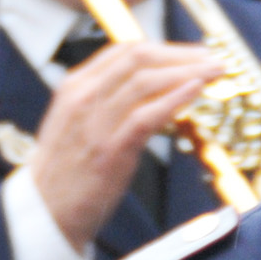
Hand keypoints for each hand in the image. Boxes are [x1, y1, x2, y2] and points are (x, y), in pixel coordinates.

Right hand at [23, 41, 222, 254]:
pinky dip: (175, 99)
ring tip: (214, 73)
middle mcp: (83, 98)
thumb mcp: (80, 122)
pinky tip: (196, 91)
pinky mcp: (110, 150)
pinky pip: (146, 115)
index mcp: (74, 87)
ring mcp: (95, 123)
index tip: (192, 54)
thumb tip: (154, 88)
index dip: (164, 48)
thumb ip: (108, 100)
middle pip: (139, 60)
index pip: (124, 51)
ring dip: (187, 73)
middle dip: (181, 56)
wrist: (46, 211)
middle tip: (212, 59)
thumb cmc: (68, 170)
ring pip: (145, 82)